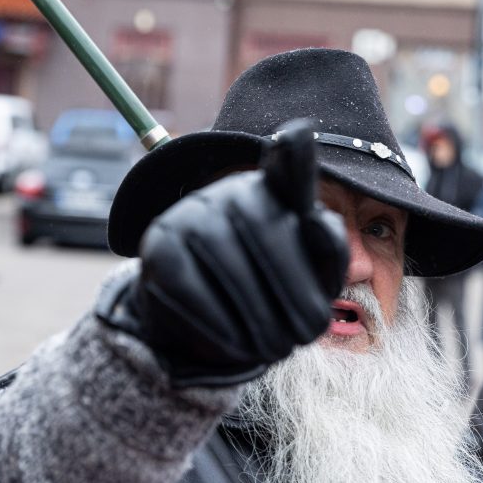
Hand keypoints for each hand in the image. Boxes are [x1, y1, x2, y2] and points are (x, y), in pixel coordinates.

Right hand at [99, 121, 348, 386]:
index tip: (296, 134)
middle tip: (302, 338)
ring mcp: (187, 215)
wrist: (199, 322)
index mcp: (271, 189)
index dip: (292, 156)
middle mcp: (227, 191)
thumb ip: (326, 249)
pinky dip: (219, 324)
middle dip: (291, 293)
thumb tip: (317, 219)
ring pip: (228, 263)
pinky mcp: (156, 249)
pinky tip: (236, 346)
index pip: (288, 169)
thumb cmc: (268, 293)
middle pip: (266, 232)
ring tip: (274, 348)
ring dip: (259, 317)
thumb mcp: (311, 275)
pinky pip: (189, 287)